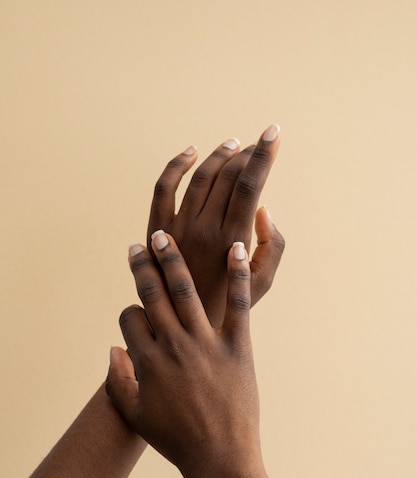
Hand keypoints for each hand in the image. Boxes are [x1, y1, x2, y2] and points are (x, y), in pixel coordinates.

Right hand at [109, 231, 259, 477]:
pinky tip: (235, 248)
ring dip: (172, 260)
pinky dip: (238, 274)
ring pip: (186, 292)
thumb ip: (117, 382)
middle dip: (142, 266)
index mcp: (148, 362)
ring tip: (164, 237)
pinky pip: (238, 304)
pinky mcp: (238, 347)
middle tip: (139, 244)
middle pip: (152, 295)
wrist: (220, 459)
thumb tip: (112, 350)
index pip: (129, 318)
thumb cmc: (176, 440)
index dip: (129, 311)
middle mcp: (174, 346)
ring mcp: (206, 344)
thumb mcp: (135, 415)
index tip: (137, 312)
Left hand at [147, 124, 284, 326]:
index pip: (250, 184)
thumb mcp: (264, 282)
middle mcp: (205, 228)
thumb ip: (273, 244)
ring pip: (199, 176)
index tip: (274, 132)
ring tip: (232, 145)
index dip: (264, 154)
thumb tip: (264, 208)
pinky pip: (164, 187)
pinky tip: (191, 153)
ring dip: (218, 155)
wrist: (182, 325)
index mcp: (234, 239)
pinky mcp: (156, 229)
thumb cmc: (229, 304)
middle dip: (246, 154)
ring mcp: (177, 227)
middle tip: (257, 144)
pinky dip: (176, 165)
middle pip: (227, 176)